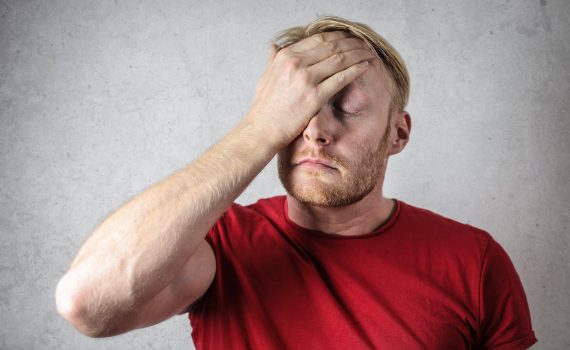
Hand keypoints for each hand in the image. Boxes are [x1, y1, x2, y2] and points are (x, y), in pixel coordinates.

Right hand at [246, 31, 374, 147]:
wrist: (262, 130)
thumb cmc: (264, 107)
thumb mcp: (265, 76)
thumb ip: (273, 60)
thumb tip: (275, 47)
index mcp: (285, 56)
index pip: (318, 39)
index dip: (338, 37)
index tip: (349, 38)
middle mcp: (295, 63)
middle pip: (332, 46)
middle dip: (352, 43)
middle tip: (364, 44)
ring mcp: (306, 79)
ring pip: (340, 59)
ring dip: (358, 54)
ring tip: (369, 54)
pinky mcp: (315, 96)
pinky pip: (341, 78)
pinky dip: (356, 70)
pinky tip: (365, 67)